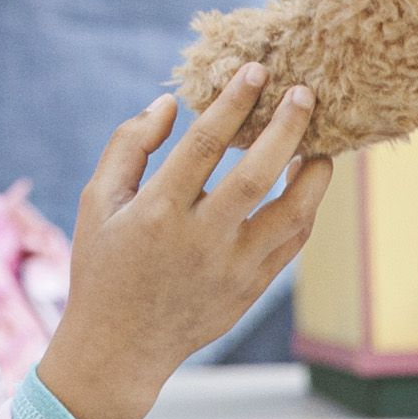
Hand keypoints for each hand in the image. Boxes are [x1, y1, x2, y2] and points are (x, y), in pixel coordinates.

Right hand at [33, 65, 324, 418]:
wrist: (120, 348)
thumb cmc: (104, 266)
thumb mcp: (98, 202)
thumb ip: (128, 146)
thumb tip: (170, 103)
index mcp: (156, 213)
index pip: (203, 146)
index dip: (232, 103)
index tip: (256, 70)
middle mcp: (199, 241)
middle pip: (257, 175)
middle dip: (287, 128)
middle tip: (306, 93)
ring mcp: (231, 269)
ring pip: (291, 215)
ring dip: (313, 173)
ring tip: (319, 142)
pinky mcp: (251, 289)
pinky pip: (291, 242)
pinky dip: (305, 209)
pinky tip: (305, 183)